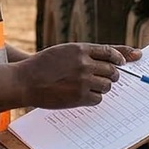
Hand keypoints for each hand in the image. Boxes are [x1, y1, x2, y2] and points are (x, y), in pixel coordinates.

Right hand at [15, 43, 138, 108]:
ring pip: (107, 85)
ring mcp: (83, 81)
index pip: (109, 51)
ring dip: (102, 87)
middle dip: (113, 75)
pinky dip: (94, 98)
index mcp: (80, 49)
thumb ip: (84, 53)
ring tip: (90, 87)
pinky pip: (98, 98)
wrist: (25, 81)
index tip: (123, 61)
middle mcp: (84, 63)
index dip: (120, 57)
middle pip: (112, 70)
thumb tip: (107, 58)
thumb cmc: (43, 66)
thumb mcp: (64, 52)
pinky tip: (84, 96)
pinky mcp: (80, 96)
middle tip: (109, 78)